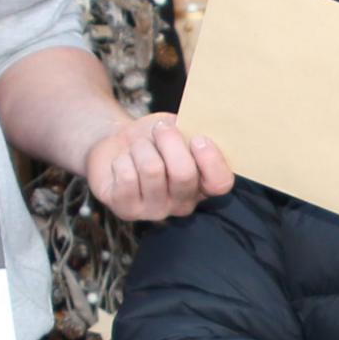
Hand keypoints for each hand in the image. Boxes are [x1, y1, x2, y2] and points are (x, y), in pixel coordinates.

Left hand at [82, 111, 231, 222]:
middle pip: (184, 174)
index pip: (220, 183)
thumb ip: (194, 131)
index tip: (198, 139)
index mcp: (203, 185)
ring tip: (138, 147)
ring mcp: (155, 211)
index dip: (211, 159)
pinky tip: (123, 163)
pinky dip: (122, 160)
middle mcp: (183, 205)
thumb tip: (200, 128)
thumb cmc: (154, 138)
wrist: (118, 145)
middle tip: (160, 129)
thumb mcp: (180, 127)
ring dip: (141, 147)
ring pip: (152, 170)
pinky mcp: (127, 211)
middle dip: (168, 140)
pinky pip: (127, 177)